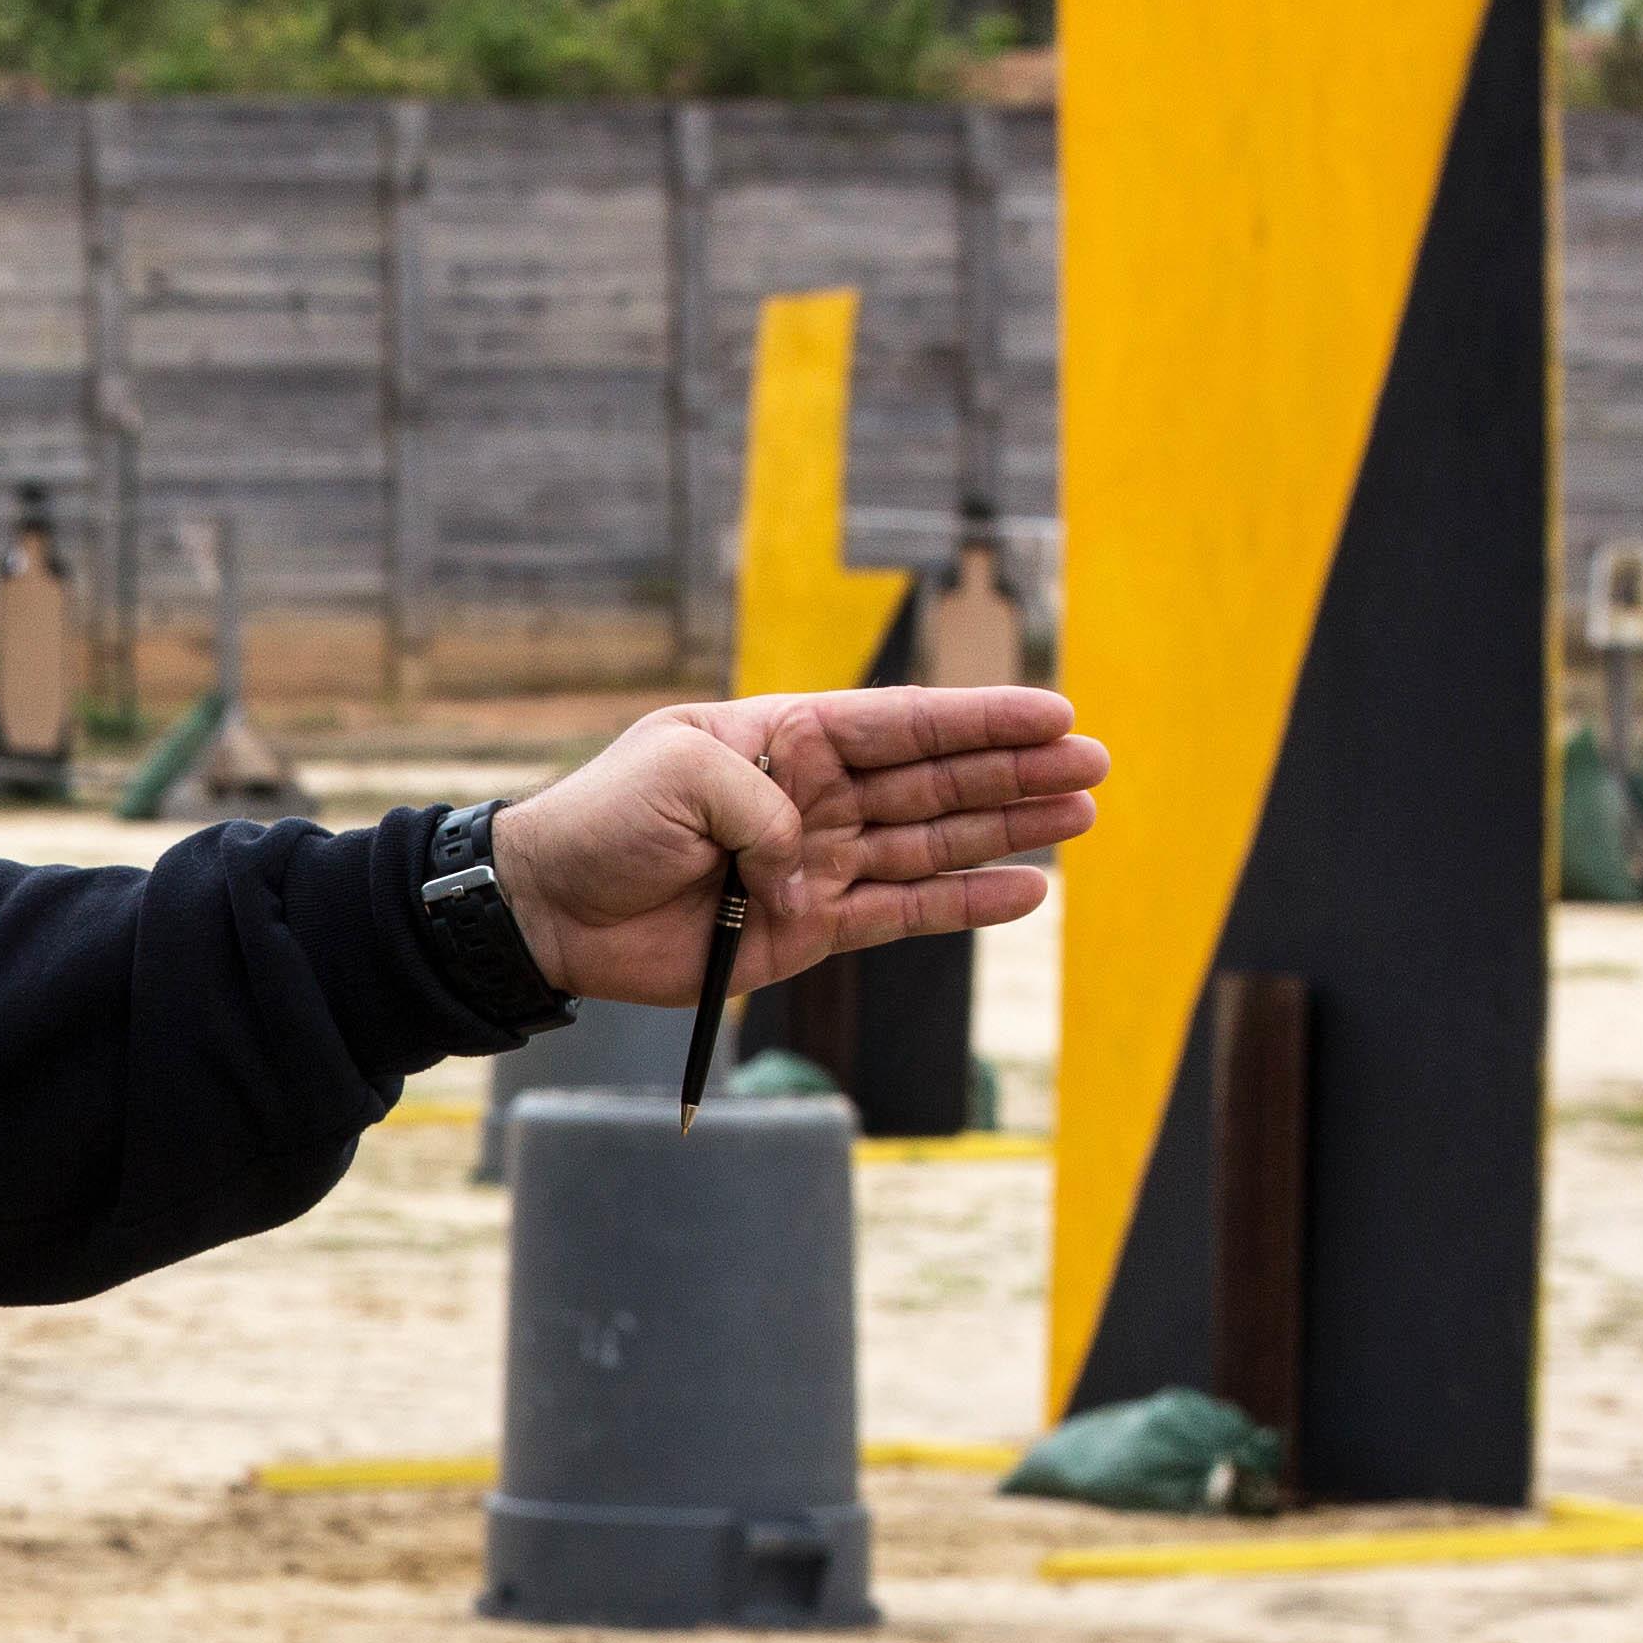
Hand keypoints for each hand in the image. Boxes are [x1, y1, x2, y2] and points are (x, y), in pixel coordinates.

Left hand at [488, 687, 1103, 1010]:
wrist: (550, 908)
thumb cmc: (603, 820)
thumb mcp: (680, 772)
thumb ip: (764, 807)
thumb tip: (815, 870)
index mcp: (785, 738)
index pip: (903, 723)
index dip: (980, 719)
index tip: (1054, 713)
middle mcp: (812, 796)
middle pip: (935, 780)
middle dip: (1014, 771)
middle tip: (1092, 765)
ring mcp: (817, 863)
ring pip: (932, 843)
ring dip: (1007, 831)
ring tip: (1080, 816)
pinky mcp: (808, 929)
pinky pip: (903, 912)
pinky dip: (964, 903)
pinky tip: (1026, 890)